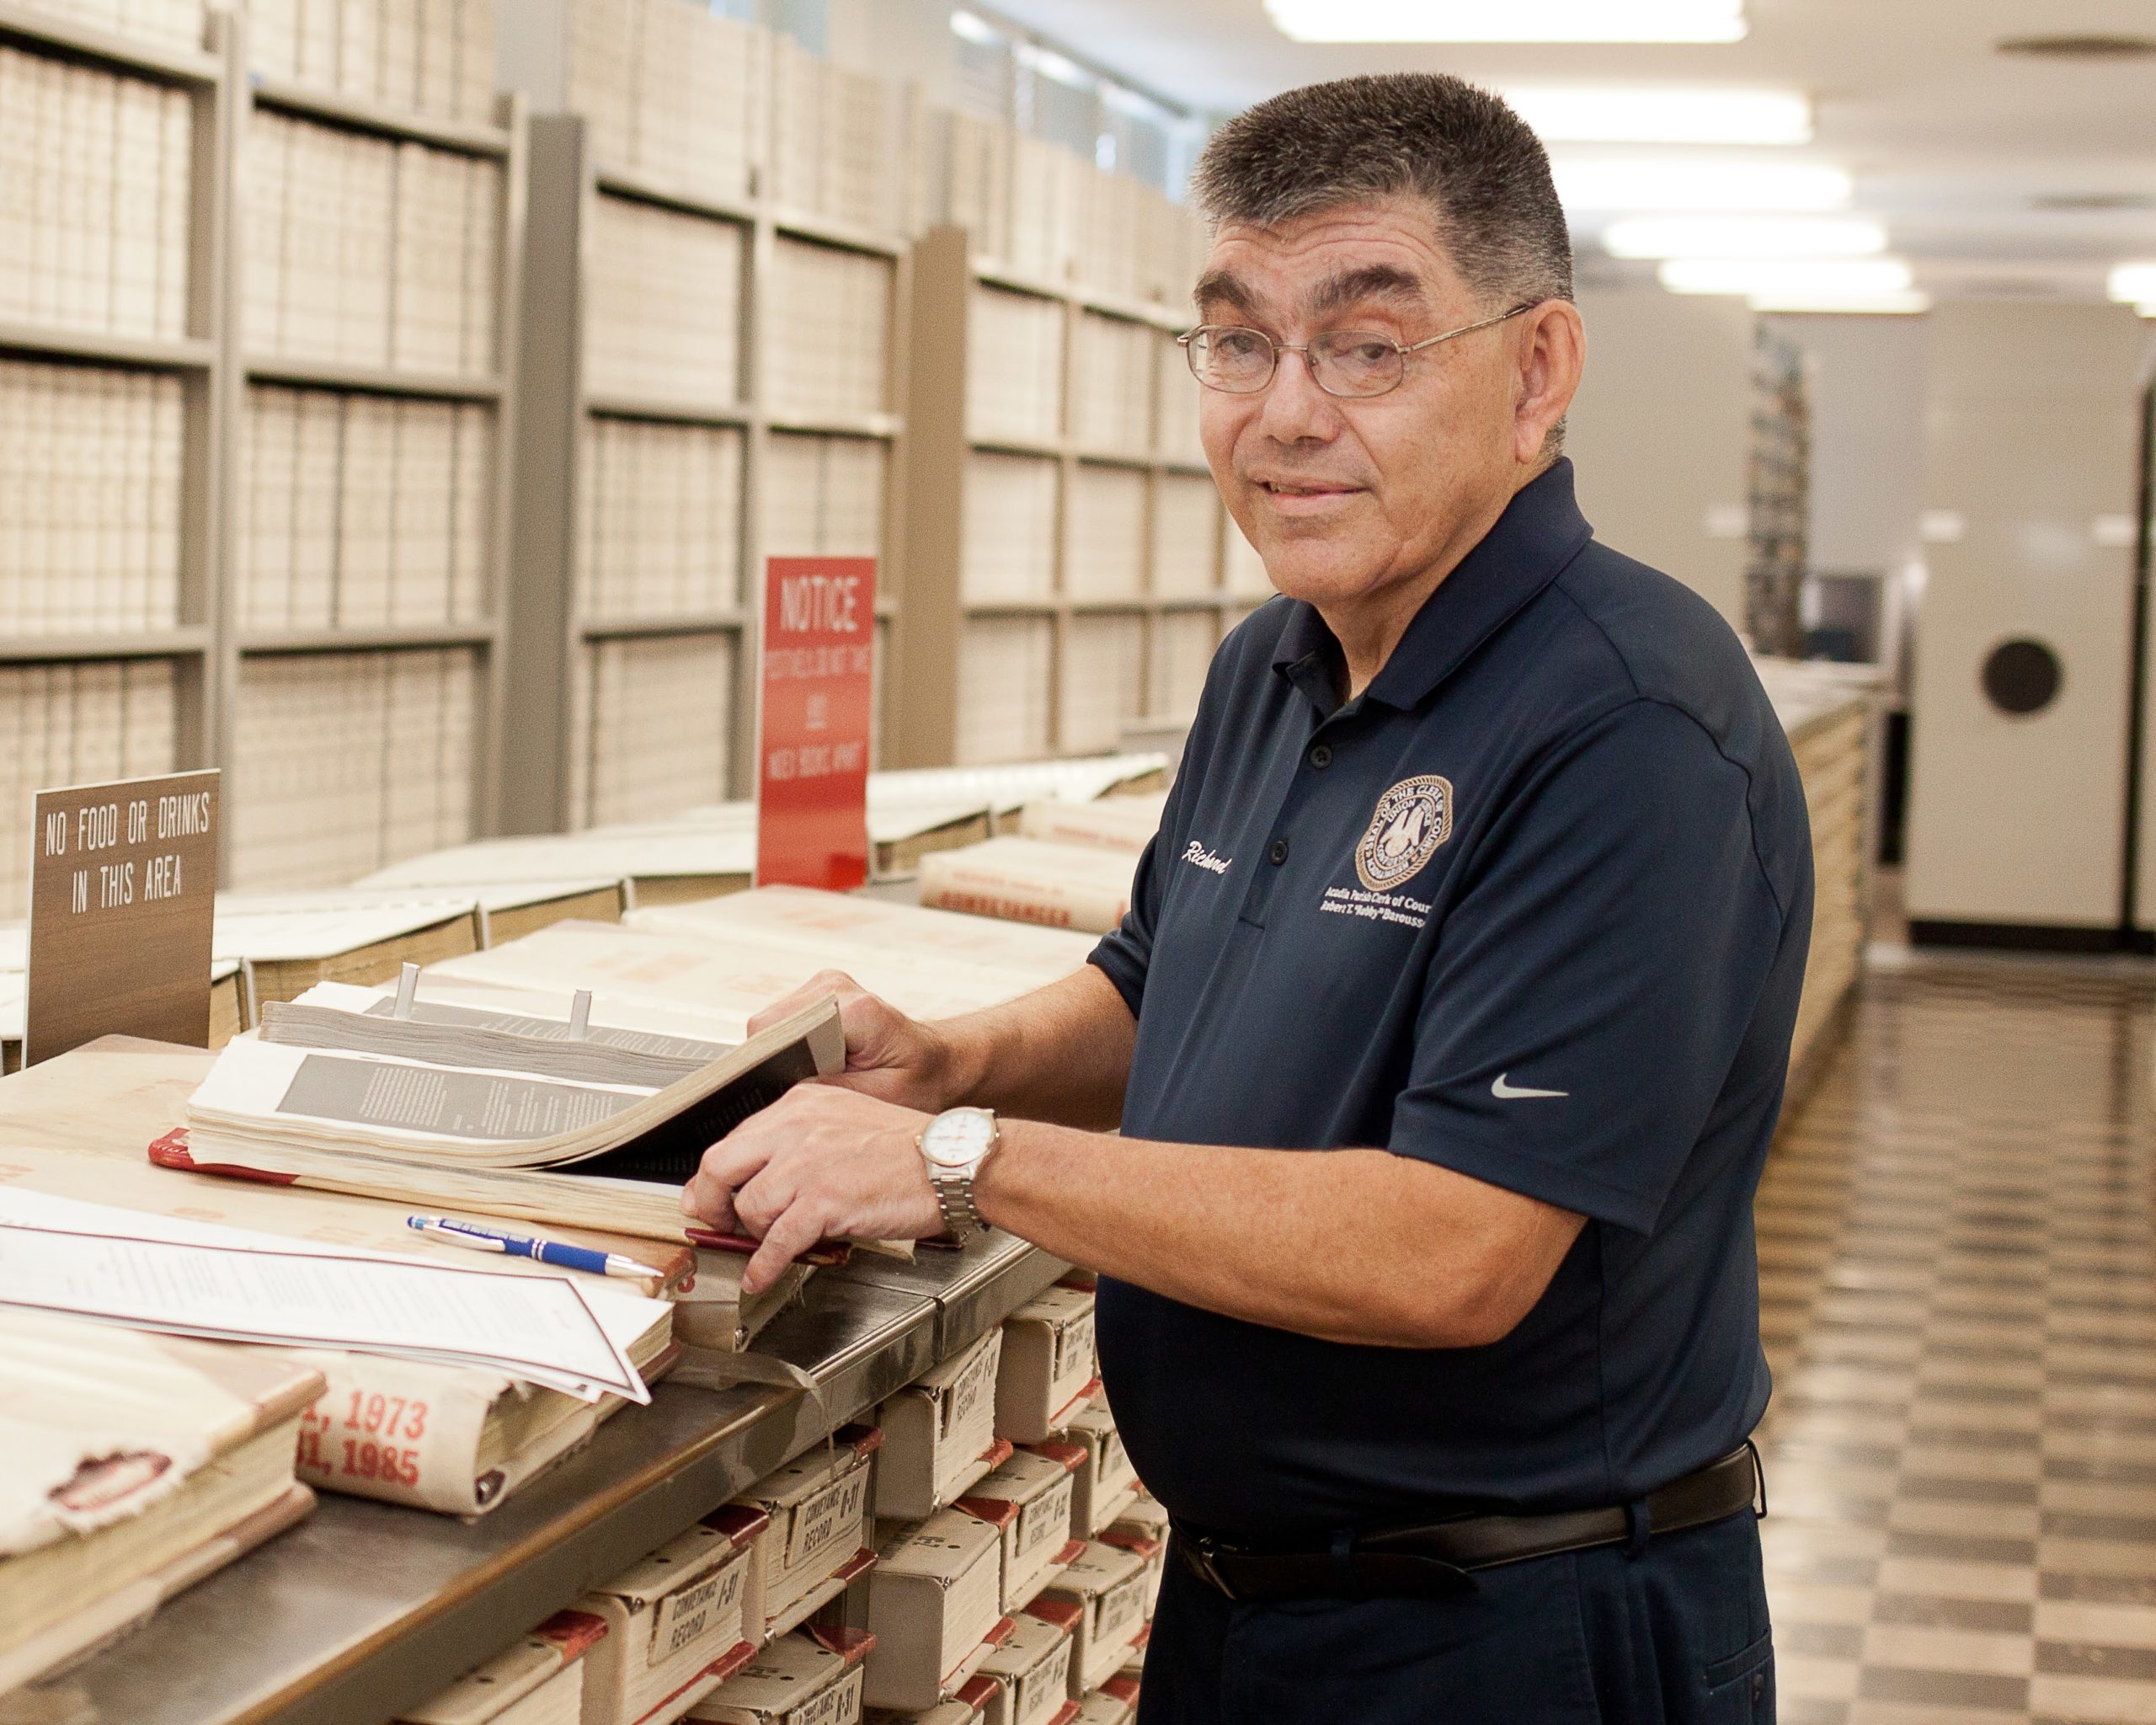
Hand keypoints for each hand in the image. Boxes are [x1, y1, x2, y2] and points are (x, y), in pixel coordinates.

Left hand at [682, 1085, 943, 1293]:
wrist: (951, 1161)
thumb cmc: (909, 1148)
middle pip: (721, 1167)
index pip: (734, 1140)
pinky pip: (775, 1241)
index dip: (714, 1177)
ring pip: (749, 1208)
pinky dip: (764, 1266)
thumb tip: (765, 1179)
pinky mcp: (823, 1201)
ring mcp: (808, 1164)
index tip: (710, 1196)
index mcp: (801, 1105)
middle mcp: (797, 1127)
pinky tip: (762, 1275)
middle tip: (715, 1225)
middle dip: (711, 1204)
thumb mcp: (845, 1120)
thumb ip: (801, 1142)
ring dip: (753, 1236)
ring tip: (768, 1246)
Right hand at [746, 970, 959, 1112]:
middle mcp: (835, 987)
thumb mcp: (884, 1098)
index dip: (765, 1061)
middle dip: (775, 1063)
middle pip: (767, 1026)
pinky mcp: (818, 995)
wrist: (941, 1061)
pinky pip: (782, 1025)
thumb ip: (833, 1090)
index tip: (774, 1091)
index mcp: (855, 1010)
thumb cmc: (922, 1081)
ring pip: (770, 1026)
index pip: (776, 1028)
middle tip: (802, 1093)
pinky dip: (791, 1051)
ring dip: (784, 1057)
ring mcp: (825, 986)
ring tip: (820, 1079)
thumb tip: (781, 1087)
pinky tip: (820, 1068)